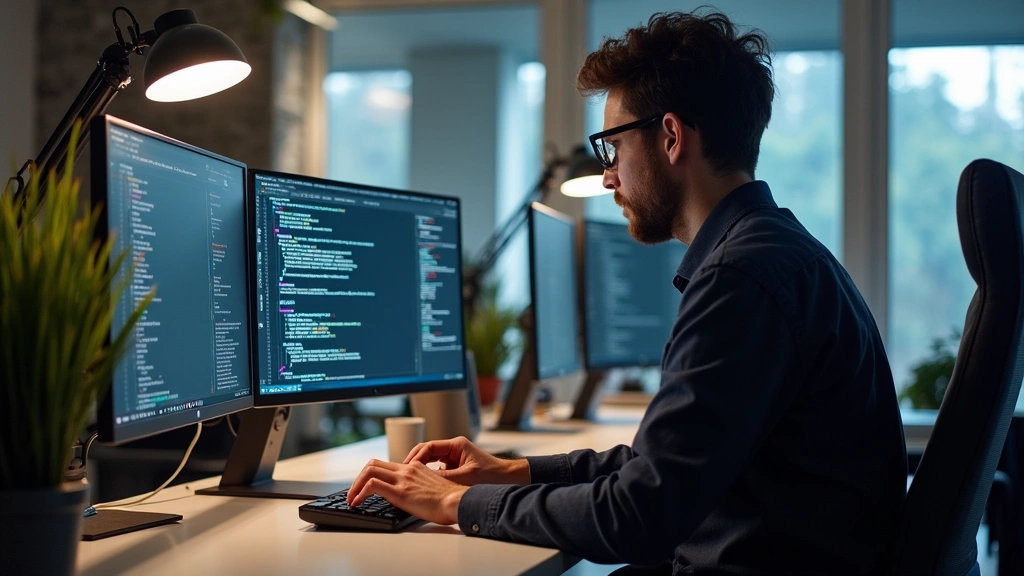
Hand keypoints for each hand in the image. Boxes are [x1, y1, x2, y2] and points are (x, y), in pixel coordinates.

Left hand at [346, 459, 467, 524]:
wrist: (459, 502)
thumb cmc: (451, 501)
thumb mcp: (433, 489)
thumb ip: (420, 487)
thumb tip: (413, 498)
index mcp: (415, 468)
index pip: (386, 465)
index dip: (371, 474)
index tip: (366, 488)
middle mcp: (407, 469)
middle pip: (373, 463)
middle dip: (359, 478)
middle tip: (354, 492)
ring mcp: (403, 479)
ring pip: (369, 470)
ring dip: (355, 485)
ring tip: (352, 499)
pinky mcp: (400, 491)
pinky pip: (372, 485)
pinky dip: (359, 493)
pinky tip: (357, 503)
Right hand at [403, 436, 529, 485]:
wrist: (509, 479)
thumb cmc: (493, 476)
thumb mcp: (466, 477)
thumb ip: (445, 478)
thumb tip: (424, 480)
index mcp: (456, 445)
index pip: (428, 446)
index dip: (415, 456)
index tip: (407, 467)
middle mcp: (454, 448)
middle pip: (427, 452)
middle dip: (414, 462)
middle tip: (402, 472)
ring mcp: (455, 457)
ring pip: (431, 460)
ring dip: (421, 469)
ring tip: (410, 479)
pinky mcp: (456, 467)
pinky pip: (438, 469)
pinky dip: (430, 475)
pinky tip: (424, 485)